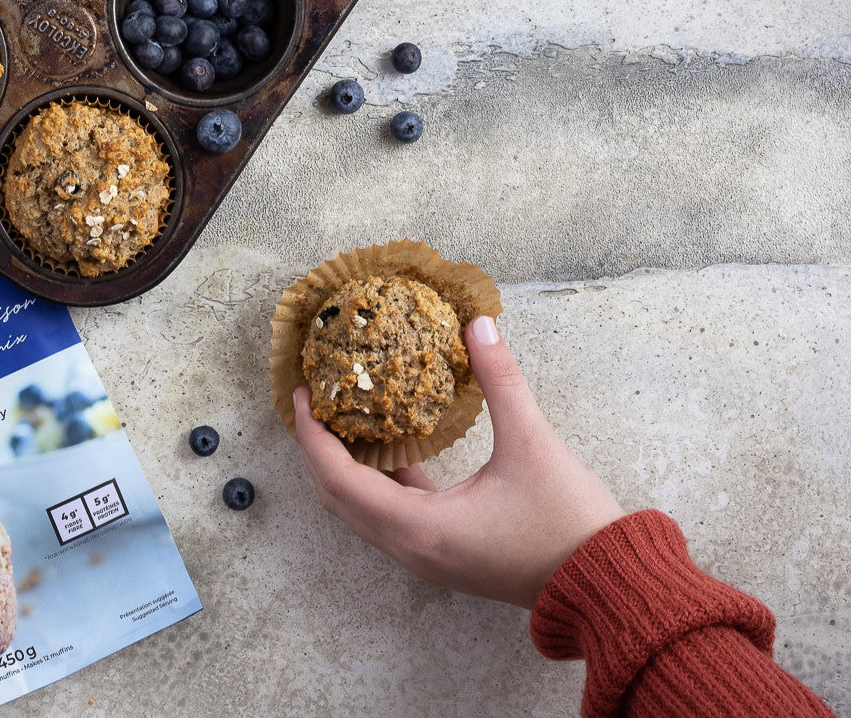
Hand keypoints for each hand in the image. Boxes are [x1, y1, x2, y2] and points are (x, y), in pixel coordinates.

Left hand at [292, 315, 624, 608]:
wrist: (607, 585)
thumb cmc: (569, 524)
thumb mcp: (532, 442)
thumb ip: (501, 380)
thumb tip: (478, 326)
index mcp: (422, 529)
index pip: (341, 482)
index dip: (314, 438)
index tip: (303, 397)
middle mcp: (415, 550)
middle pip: (341, 500)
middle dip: (320, 450)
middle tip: (315, 403)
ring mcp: (430, 558)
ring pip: (365, 512)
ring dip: (347, 467)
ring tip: (343, 416)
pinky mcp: (448, 555)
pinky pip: (394, 517)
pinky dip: (381, 481)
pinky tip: (394, 445)